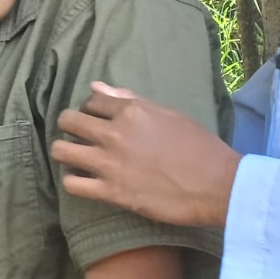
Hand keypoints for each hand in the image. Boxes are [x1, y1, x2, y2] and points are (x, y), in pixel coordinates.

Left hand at [51, 82, 238, 227]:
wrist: (218, 185)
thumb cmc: (200, 147)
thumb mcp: (169, 114)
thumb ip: (130, 100)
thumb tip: (95, 86)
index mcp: (132, 111)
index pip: (91, 100)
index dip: (92, 110)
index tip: (98, 120)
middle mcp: (115, 134)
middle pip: (68, 121)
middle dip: (70, 127)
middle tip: (81, 137)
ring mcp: (110, 164)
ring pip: (61, 151)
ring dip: (65, 153)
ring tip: (76, 158)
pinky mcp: (111, 192)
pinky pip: (72, 184)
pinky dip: (73, 181)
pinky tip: (83, 181)